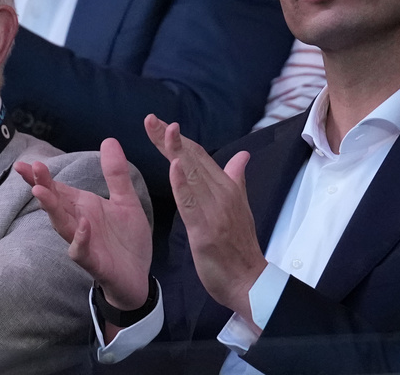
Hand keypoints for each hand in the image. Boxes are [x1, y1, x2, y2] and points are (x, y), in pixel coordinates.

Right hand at [16, 138, 151, 310]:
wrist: (139, 275)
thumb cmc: (127, 238)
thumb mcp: (125, 200)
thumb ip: (116, 174)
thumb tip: (108, 140)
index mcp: (84, 208)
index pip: (59, 190)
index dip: (42, 177)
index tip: (27, 162)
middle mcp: (79, 223)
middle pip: (56, 204)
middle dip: (42, 187)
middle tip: (30, 170)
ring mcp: (84, 243)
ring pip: (63, 225)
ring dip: (52, 210)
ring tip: (41, 192)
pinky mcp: (95, 262)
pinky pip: (82, 250)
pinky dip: (80, 238)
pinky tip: (83, 225)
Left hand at [144, 114, 265, 324]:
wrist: (250, 280)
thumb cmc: (240, 246)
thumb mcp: (239, 207)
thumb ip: (236, 179)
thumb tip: (243, 155)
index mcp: (227, 188)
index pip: (199, 156)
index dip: (178, 139)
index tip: (158, 123)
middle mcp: (222, 194)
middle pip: (193, 159)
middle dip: (170, 138)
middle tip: (150, 118)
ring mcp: (215, 211)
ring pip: (192, 175)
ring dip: (175, 150)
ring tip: (160, 130)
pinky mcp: (206, 230)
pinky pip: (191, 203)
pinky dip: (182, 183)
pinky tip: (174, 165)